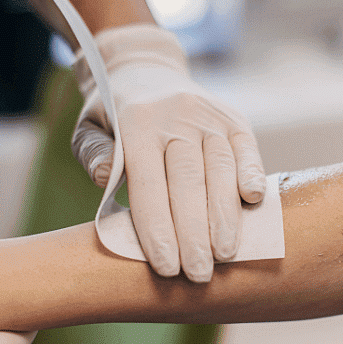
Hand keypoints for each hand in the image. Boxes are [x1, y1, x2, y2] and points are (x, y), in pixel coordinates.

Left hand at [72, 24, 265, 282]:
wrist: (145, 69)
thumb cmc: (112, 116)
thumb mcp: (88, 129)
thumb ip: (93, 154)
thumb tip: (105, 178)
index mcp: (135, 123)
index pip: (149, 185)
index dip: (158, 229)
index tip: (166, 267)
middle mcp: (175, 115)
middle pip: (188, 182)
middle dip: (194, 233)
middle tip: (199, 274)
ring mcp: (207, 114)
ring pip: (220, 168)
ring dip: (225, 215)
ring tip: (225, 254)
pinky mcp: (233, 116)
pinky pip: (245, 148)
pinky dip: (252, 173)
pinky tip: (254, 203)